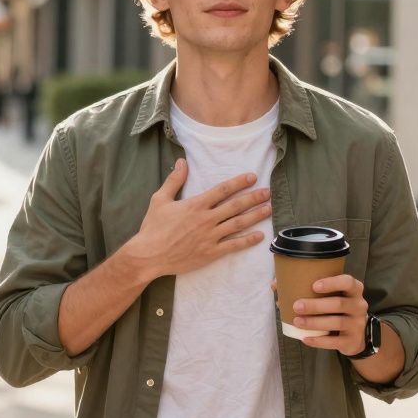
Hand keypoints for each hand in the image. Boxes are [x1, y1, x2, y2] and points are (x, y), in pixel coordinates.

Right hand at [120, 159, 270, 281]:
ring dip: (255, 216)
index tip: (252, 177)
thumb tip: (182, 162)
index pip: (223, 190)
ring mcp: (210, 237)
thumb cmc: (153, 227)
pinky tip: (260, 236)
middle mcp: (206, 219)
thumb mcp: (160, 199)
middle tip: (267, 192)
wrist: (148, 255)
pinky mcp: (210, 253)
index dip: (239, 182)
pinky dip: (248, 241)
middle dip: (254, 198)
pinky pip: (233, 246)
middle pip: (235, 206)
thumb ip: (174, 180)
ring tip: (269, 209)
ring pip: (238, 224)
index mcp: (196, 205)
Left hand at [281, 274, 370, 354]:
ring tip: (297, 322)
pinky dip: (319, 341)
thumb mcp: (329, 296)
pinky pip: (335, 342)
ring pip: (337, 323)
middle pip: (339, 303)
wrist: (356, 334)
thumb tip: (274, 284)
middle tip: (296, 306)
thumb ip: (305, 287)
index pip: (348, 282)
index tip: (314, 285)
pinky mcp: (352, 341)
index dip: (332, 283)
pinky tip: (305, 338)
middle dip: (316, 305)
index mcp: (354, 290)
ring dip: (315, 322)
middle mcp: (359, 305)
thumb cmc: (336, 308)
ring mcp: (357, 324)